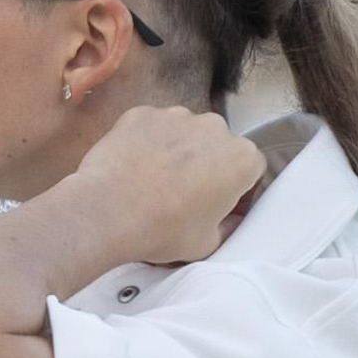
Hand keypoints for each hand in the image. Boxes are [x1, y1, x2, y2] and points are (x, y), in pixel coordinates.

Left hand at [73, 106, 266, 266]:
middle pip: (217, 147)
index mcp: (242, 158)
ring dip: (176, 152)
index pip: (251, 170)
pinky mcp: (141, 114)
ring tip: (153, 183)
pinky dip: (145, 143)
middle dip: (206, 167)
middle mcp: (215, 127)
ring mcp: (176, 115)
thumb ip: (227, 226)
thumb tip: (229, 219)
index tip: (218, 206)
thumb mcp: (208, 244)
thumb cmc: (162, 230)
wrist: (107, 212)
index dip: (236, 190)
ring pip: (183, 134)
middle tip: (182, 196)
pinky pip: (150, 128)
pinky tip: (132, 168)